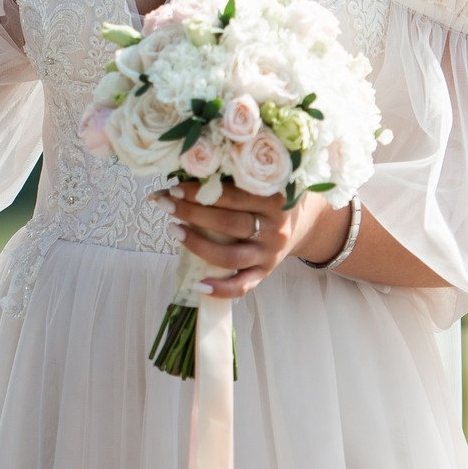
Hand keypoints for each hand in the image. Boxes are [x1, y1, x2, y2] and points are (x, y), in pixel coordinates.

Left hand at [156, 181, 346, 297]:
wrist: (301, 224)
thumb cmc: (267, 197)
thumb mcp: (257, 183)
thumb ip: (225, 179)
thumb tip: (168, 185)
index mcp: (275, 198)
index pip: (233, 194)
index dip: (201, 192)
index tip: (174, 188)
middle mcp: (275, 227)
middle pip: (228, 223)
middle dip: (192, 213)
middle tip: (166, 204)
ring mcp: (270, 253)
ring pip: (230, 255)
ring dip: (198, 245)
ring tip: (174, 231)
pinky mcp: (265, 272)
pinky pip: (243, 286)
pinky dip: (220, 288)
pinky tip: (198, 284)